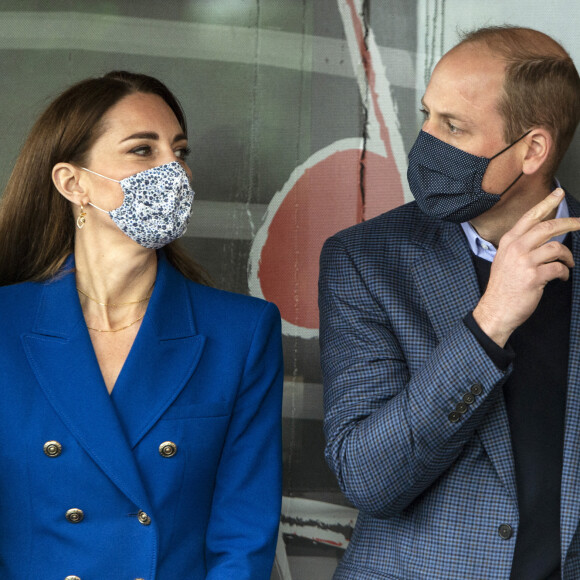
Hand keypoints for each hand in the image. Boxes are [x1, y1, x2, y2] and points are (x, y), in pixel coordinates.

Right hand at [473, 189, 579, 346]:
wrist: (496, 310)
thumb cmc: (503, 287)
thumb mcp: (505, 260)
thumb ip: (521, 246)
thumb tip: (544, 237)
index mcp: (508, 242)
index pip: (530, 217)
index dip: (546, 203)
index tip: (558, 193)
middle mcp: (515, 248)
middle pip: (547, 227)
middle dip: (569, 222)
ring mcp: (524, 262)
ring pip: (556, 247)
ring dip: (567, 256)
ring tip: (568, 263)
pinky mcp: (534, 277)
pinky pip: (559, 268)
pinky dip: (564, 273)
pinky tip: (561, 277)